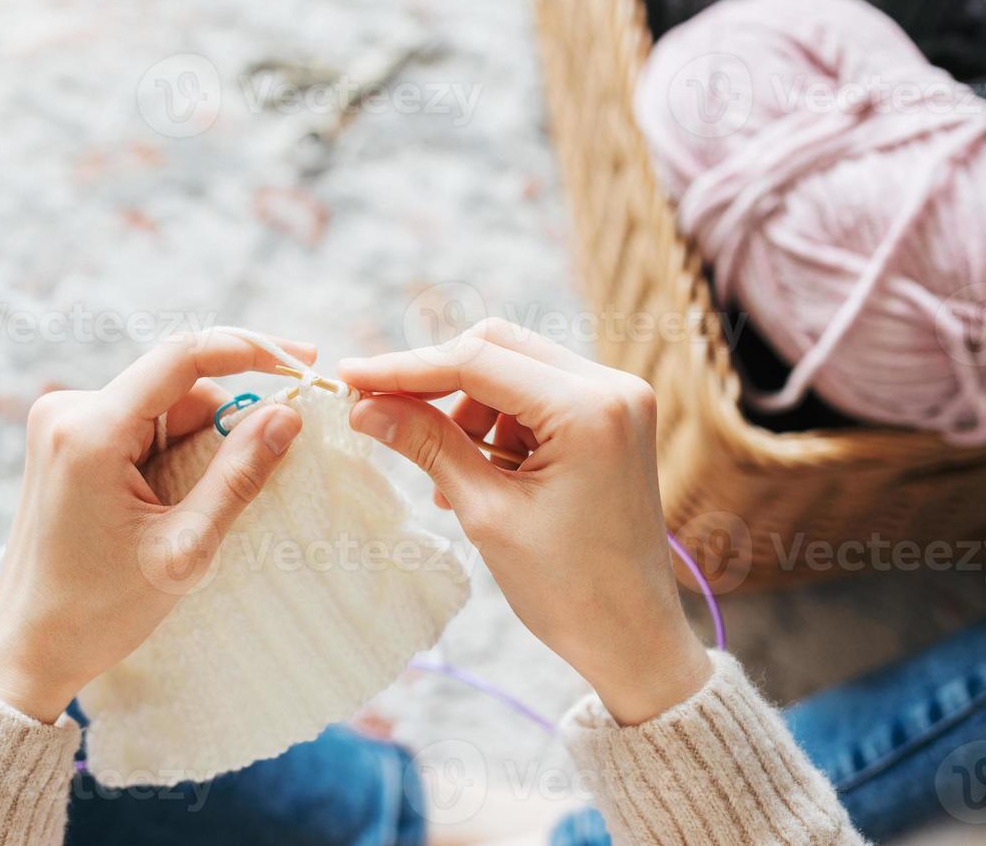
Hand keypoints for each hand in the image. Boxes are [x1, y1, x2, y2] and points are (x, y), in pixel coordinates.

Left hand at [0, 332, 309, 721]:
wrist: (29, 648)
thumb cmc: (99, 610)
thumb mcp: (184, 548)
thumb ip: (237, 476)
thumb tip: (287, 416)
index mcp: (89, 431)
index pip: (181, 358)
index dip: (250, 349)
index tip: (302, 359)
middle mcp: (67, 410)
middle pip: (176, 387)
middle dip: (226, 419)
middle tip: (266, 464)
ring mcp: (60, 423)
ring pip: (161, 406)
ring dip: (199, 442)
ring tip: (196, 510)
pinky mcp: (64, 440)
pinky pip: (138, 425)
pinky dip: (172, 450)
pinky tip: (175, 500)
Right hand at [339, 319, 710, 723]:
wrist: (633, 639)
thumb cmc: (569, 589)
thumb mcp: (487, 513)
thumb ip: (427, 446)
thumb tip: (365, 406)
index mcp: (590, 410)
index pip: (477, 361)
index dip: (405, 368)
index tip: (351, 377)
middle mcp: (613, 388)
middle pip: (497, 347)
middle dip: (436, 379)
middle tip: (382, 410)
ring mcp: (617, 401)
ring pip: (513, 368)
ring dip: (466, 409)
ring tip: (448, 476)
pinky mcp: (611, 419)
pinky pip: (536, 396)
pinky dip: (496, 425)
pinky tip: (477, 475)